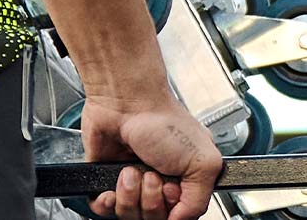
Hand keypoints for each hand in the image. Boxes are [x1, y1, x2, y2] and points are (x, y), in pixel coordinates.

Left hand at [81, 90, 224, 219]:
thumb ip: (198, 202)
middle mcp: (157, 183)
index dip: (173, 210)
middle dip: (152, 199)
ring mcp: (131, 181)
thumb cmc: (162, 119)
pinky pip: (104, 208)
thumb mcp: (202, 163)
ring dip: (130, 194)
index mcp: (182, 181)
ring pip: (129, 216)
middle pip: (153, 219)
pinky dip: (106, 201)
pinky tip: (113, 184)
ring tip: (132, 168)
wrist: (125, 99)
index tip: (171, 189)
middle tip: (152, 172)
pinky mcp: (105, 176)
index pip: (178, 218)